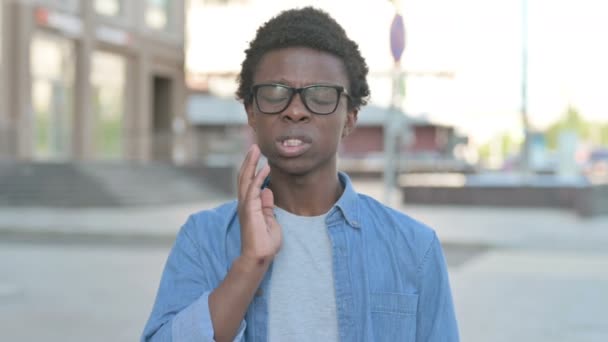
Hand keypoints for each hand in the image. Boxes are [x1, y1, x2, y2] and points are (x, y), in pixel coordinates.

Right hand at [237, 144, 281, 265]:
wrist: (259, 257)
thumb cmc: (265, 243)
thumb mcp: (270, 220)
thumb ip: (268, 206)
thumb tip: (268, 190)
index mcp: (250, 205)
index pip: (249, 182)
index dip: (252, 168)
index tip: (258, 155)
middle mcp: (245, 203)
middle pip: (244, 177)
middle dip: (249, 161)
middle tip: (254, 145)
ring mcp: (246, 206)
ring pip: (246, 179)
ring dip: (251, 163)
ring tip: (256, 149)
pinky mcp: (250, 210)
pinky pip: (253, 189)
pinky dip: (259, 177)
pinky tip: (265, 167)